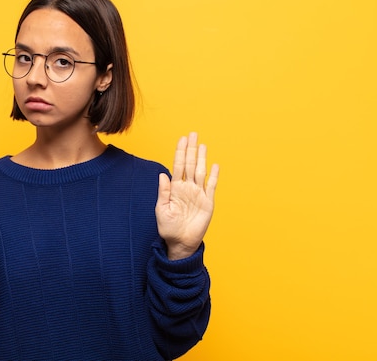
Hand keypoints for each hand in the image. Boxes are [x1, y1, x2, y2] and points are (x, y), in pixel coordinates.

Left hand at [156, 132, 218, 259]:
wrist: (180, 242)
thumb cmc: (168, 227)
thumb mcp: (161, 209)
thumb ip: (163, 192)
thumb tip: (162, 174)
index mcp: (175, 188)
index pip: (178, 166)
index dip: (180, 152)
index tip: (182, 139)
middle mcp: (187, 188)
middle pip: (190, 164)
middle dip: (191, 149)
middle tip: (192, 134)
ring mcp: (198, 194)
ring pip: (200, 172)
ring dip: (201, 158)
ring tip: (202, 145)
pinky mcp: (208, 202)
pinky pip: (211, 186)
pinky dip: (213, 176)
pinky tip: (214, 165)